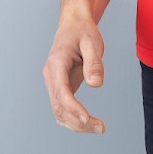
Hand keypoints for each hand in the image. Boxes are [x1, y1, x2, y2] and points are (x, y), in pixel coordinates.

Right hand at [42, 12, 105, 133]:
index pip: (61, 91)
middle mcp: (51, 76)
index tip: (87, 118)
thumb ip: (94, 63)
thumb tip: (96, 84)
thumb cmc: (82, 32)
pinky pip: (63, 108)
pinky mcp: (60, 88)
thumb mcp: (92, 42)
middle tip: (101, 127)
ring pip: (59, 111)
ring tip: (99, 127)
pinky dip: (73, 119)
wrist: (73, 26)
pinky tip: (89, 123)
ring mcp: (53, 83)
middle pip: (59, 107)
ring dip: (76, 124)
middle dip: (78, 121)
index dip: (73, 107)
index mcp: (56, 64)